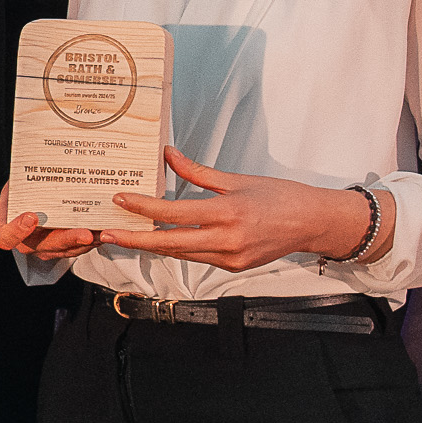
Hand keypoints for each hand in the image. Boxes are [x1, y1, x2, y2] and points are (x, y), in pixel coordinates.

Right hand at [0, 192, 103, 261]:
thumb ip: (22, 183)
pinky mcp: (62, 249)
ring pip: (66, 250)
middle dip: (69, 239)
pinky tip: (103, 230)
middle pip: (45, 246)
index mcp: (8, 228)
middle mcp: (26, 243)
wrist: (26, 202)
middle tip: (85, 233)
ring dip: (87, 242)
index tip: (31, 217)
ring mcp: (45, 248)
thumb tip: (37, 161)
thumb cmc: (19, 193)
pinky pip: (77, 248)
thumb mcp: (14, 186)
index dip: (18, 230)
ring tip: (102, 232)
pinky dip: (92, 240)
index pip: (7, 236)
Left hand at [100, 151, 372, 271]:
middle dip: (135, 239)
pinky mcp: (234, 267)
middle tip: (107, 234)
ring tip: (126, 235)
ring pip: (181, 253)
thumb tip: (168, 155)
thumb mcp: (237, 179)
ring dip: (153, 245)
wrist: (314, 223)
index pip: (175, 213)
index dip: (144, 208)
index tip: (121, 200)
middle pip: (169, 243)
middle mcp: (227, 240)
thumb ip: (198, 172)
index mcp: (227, 213)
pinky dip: (179, 249)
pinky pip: (198, 258)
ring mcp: (230, 258)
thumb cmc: (280, 196)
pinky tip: (161, 241)